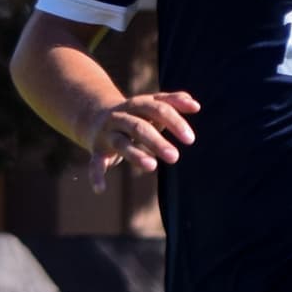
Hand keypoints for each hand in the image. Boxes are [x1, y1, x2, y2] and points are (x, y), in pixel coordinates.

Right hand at [82, 88, 198, 187]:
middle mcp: (121, 117)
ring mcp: (108, 134)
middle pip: (138, 127)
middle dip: (156, 141)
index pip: (158, 109)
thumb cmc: (136, 114)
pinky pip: (95, 163)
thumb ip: (173, 102)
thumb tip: (195, 105)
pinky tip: (100, 189)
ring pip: (120, 143)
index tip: (190, 139)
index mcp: (138, 105)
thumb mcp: (152, 104)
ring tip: (152, 166)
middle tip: (174, 157)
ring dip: (135, 155)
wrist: (95, 116)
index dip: (174, 122)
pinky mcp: (97, 150)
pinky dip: (96, 175)